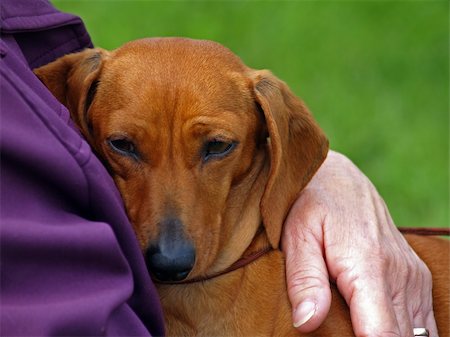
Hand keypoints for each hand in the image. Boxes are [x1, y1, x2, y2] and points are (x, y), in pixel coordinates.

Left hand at [282, 150, 436, 336]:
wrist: (338, 178)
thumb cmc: (311, 205)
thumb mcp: (297, 236)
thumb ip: (304, 280)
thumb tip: (307, 323)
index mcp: (368, 266)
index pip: (383, 335)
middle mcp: (400, 274)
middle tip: (342, 332)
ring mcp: (412, 275)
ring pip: (416, 334)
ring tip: (356, 328)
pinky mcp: (415, 275)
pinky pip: (423, 321)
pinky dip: (405, 333)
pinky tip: (378, 327)